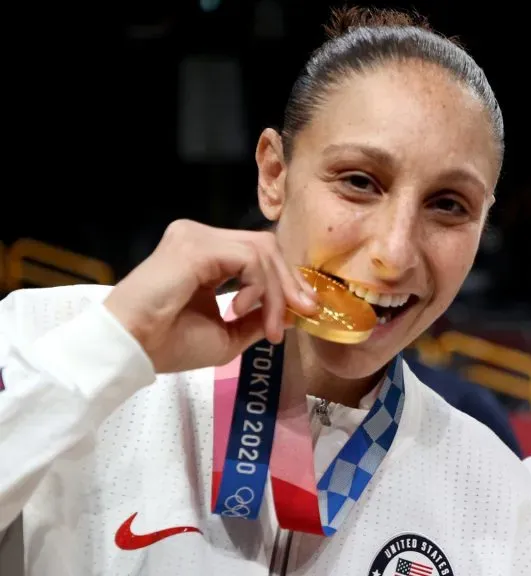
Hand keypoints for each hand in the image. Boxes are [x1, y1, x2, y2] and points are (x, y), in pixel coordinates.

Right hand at [103, 219, 318, 372]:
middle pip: (265, 246)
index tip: (305, 310)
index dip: (287, 279)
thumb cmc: (169, 345)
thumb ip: (258, 319)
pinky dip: (258, 286)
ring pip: (261, 251)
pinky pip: (248, 258)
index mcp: (206, 256)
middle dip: (290, 282)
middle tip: (304, 313)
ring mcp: (197, 237)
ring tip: (268, 326)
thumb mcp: (227, 335)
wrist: (130, 349)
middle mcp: (201, 238)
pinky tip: (240, 310)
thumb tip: (292, 312)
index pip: (258, 253)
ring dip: (276, 292)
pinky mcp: (196, 245)